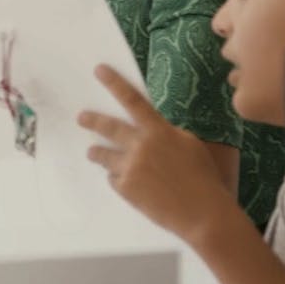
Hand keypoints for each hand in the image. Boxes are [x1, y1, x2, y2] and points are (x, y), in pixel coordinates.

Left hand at [78, 64, 237, 242]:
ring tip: (91, 152)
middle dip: (92, 120)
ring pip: (104, 155)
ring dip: (97, 153)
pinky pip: (114, 178)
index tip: (99, 70)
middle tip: (81, 117)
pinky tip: (125, 182)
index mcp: (159, 130)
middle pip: (109, 127)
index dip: (114, 83)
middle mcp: (141, 145)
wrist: (202, 213)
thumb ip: (165, 134)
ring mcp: (131, 167)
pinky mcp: (126, 189)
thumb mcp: (189, 145)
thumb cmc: (202, 177)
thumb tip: (148, 132)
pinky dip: (118, 178)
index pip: (132, 100)